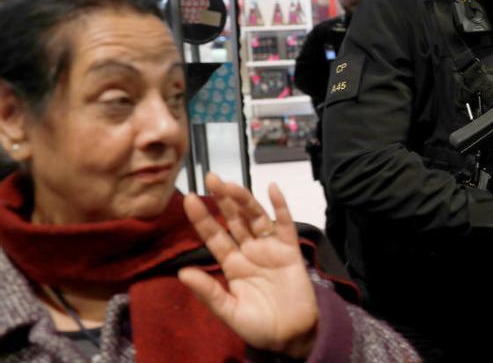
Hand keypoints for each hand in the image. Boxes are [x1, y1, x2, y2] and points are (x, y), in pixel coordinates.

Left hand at [179, 173, 317, 358]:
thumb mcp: (228, 311)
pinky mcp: (290, 250)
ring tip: (232, 185)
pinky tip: (272, 189)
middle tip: (211, 178)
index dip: (202, 218)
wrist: (290, 335)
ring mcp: (270, 248)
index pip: (213, 236)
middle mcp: (249, 251)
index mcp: (231, 264)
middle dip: (222, 199)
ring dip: (245, 200)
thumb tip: (181, 273)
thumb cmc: (258, 326)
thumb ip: (208, 292)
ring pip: (255, 217)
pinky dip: (280, 206)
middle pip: (233, 220)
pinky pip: (285, 224)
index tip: (188, 199)